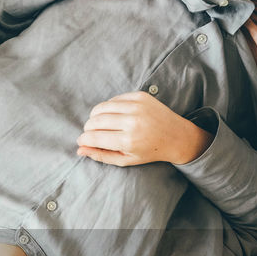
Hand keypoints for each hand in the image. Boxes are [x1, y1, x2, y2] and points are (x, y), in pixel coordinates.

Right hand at [78, 91, 212, 166]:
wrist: (177, 136)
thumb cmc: (149, 151)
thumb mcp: (125, 160)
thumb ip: (101, 156)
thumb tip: (80, 149)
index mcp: (128, 140)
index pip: (94, 137)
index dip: (83, 140)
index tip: (82, 142)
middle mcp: (132, 121)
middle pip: (95, 121)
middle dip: (88, 128)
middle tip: (91, 134)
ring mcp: (137, 106)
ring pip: (102, 107)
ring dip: (95, 117)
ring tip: (99, 125)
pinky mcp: (140, 96)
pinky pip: (114, 99)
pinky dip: (109, 108)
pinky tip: (114, 116)